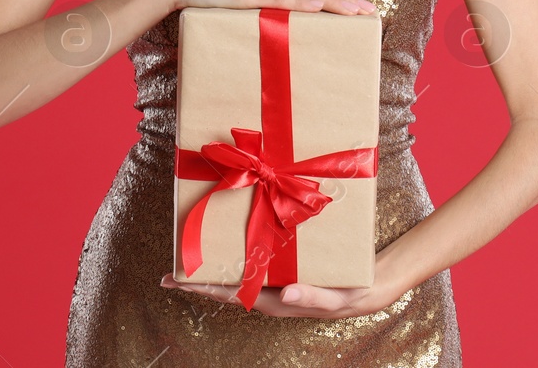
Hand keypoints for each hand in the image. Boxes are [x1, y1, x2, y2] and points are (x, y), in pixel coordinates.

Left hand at [159, 270, 401, 318]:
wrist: (367, 288)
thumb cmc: (349, 295)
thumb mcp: (333, 298)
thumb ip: (309, 297)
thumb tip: (283, 295)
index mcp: (274, 299)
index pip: (230, 293)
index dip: (202, 286)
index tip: (176, 281)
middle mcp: (268, 290)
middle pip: (226, 284)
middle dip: (199, 277)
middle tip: (170, 270)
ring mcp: (274, 280)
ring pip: (238, 271)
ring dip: (216, 262)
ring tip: (193, 251)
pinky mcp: (284, 267)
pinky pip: (255, 259)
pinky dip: (238, 251)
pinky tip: (230, 238)